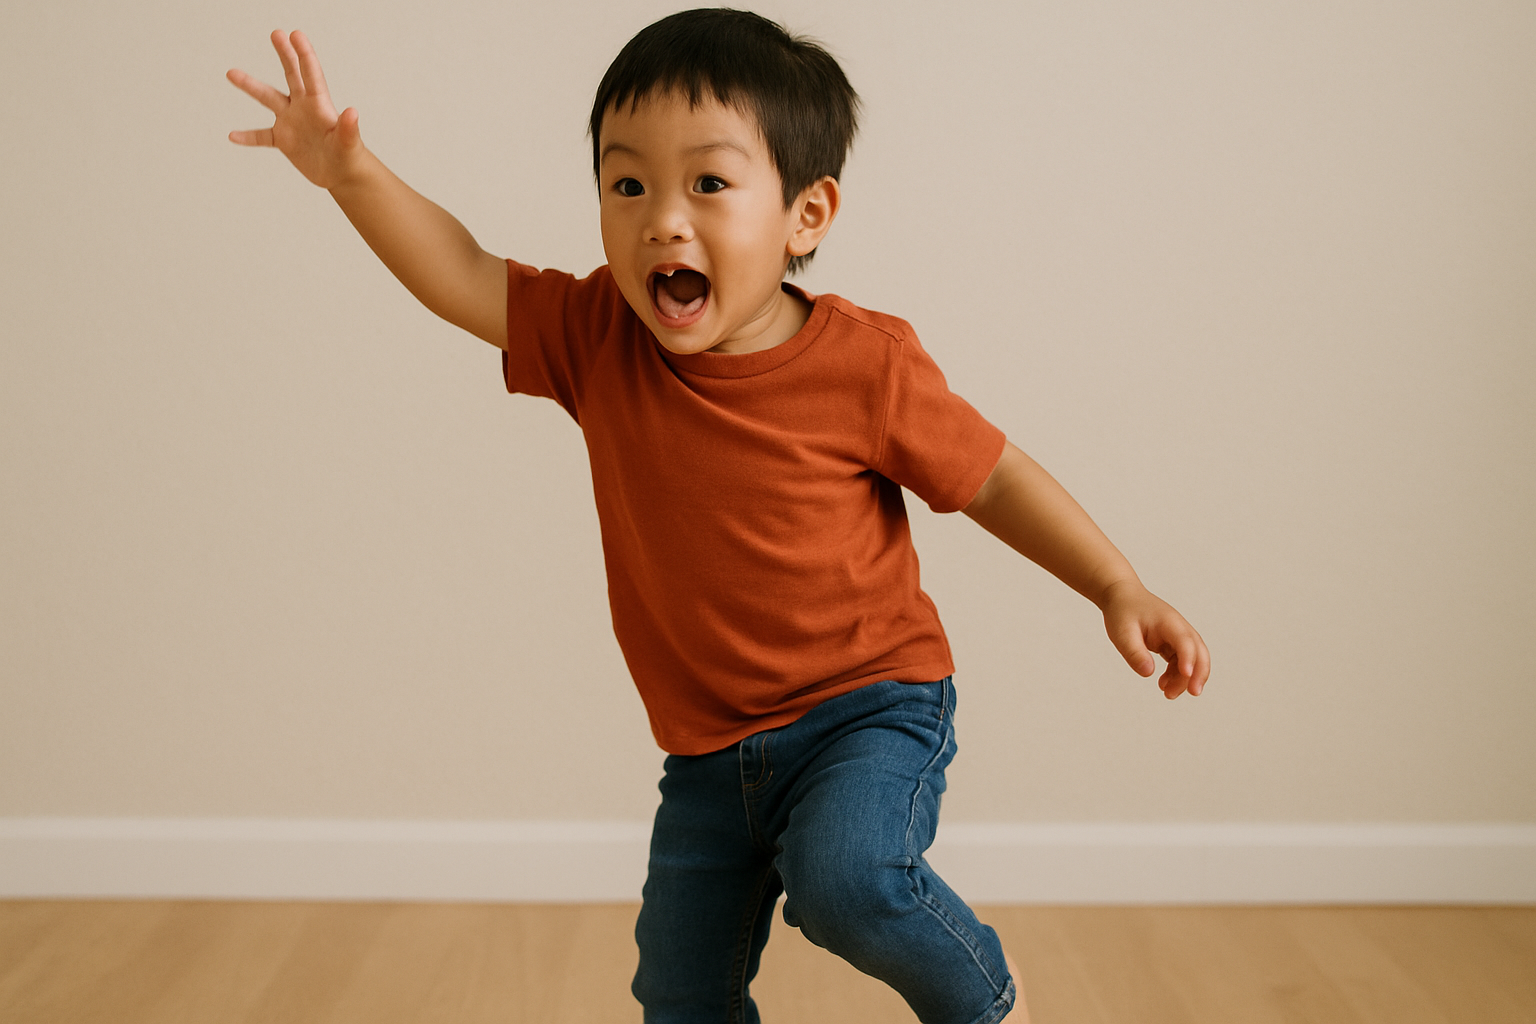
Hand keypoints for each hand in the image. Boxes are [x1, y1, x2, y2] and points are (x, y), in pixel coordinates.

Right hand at [227, 30, 363, 188]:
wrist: (343, 176)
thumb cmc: (350, 158)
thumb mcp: (349, 143)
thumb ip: (349, 128)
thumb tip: (353, 112)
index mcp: (319, 105)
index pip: (310, 74)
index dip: (303, 54)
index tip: (295, 34)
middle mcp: (303, 108)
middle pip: (291, 75)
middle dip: (284, 54)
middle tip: (276, 33)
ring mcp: (292, 122)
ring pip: (268, 99)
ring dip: (250, 86)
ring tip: (231, 73)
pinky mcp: (284, 140)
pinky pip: (261, 136)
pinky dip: (248, 137)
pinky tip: (233, 136)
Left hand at [1100, 580, 1209, 698]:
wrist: (1121, 596)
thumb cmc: (1122, 612)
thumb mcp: (1122, 634)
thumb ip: (1134, 653)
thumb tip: (1149, 673)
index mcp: (1168, 622)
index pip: (1184, 641)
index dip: (1188, 658)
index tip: (1186, 674)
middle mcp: (1179, 628)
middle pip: (1199, 652)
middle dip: (1199, 673)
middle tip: (1193, 693)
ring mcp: (1177, 636)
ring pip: (1192, 660)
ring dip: (1185, 679)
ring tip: (1168, 694)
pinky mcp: (1173, 643)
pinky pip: (1181, 662)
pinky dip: (1177, 675)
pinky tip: (1164, 684)